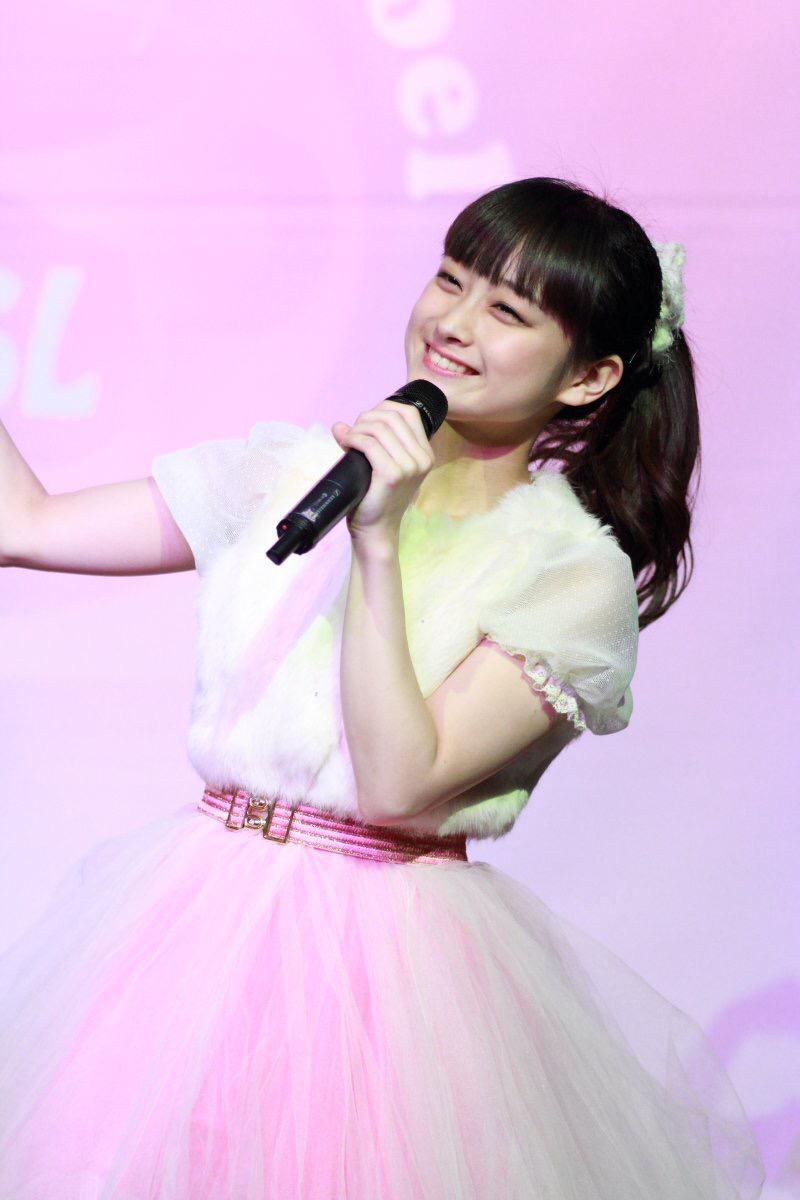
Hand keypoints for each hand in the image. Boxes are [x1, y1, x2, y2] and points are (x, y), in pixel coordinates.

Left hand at [331, 400, 434, 540]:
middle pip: (393, 416)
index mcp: (425, 454)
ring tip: (348, 439)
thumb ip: (369, 442)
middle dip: (367, 418)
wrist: (376, 530)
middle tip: (352, 432)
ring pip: (380, 428)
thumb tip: (340, 424)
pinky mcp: (392, 475)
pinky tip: (346, 444)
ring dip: (358, 428)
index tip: (366, 421)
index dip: (383, 408)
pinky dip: (354, 439)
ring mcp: (409, 467)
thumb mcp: (381, 465)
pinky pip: (370, 444)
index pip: (408, 413)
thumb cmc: (376, 498)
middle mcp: (422, 459)